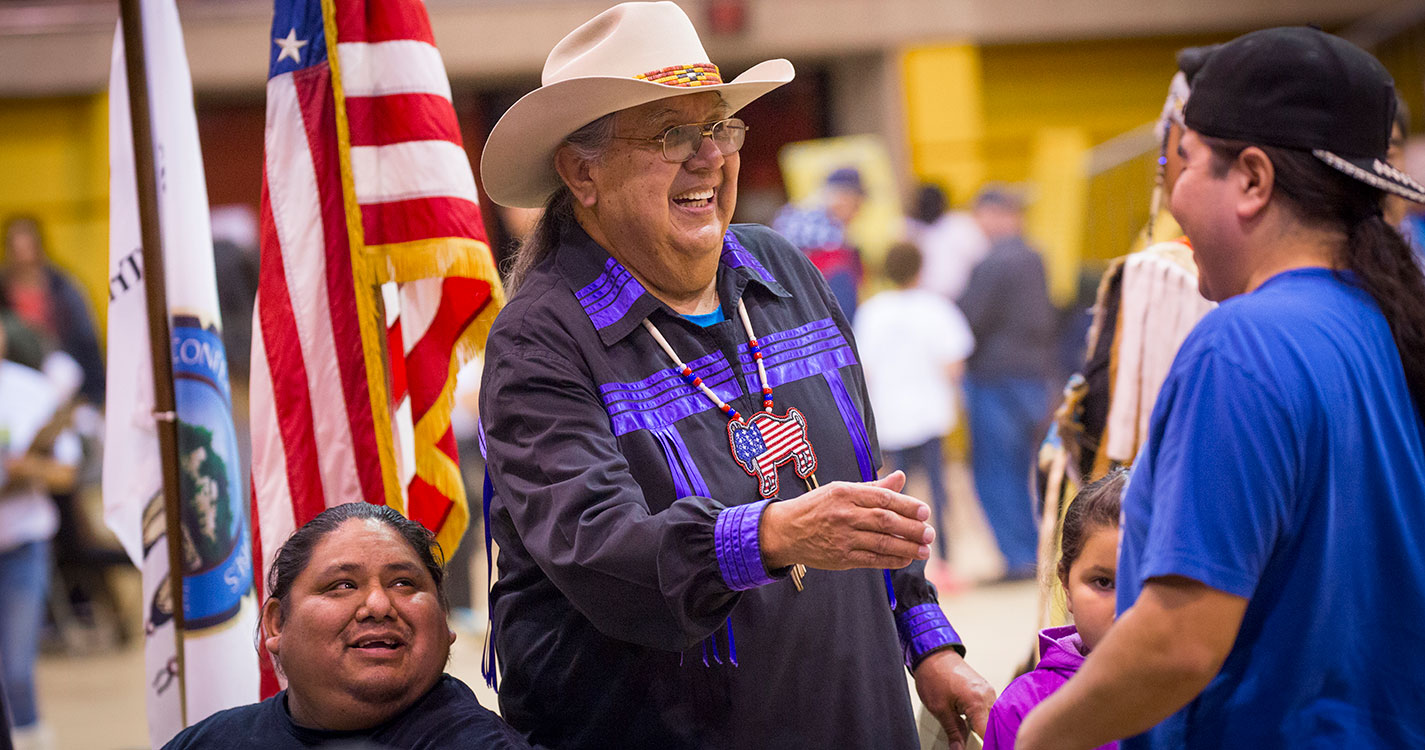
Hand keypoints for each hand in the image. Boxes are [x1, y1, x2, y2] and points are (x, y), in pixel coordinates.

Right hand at [759, 471, 932, 570]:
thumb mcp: (840, 490)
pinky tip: (905, 559)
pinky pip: (872, 559)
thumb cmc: (816, 507)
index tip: (925, 512)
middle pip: (885, 521)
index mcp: (845, 493)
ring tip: (924, 549)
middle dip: (912, 528)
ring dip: (907, 547)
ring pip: (881, 542)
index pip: (882, 498)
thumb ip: (873, 487)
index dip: (907, 505)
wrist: (785, 531)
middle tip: (930, 533)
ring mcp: (842, 538)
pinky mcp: (840, 558)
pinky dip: (891, 560)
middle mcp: (843, 514)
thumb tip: (900, 477)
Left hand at [914, 648, 995, 749]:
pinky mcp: (985, 689)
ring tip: (970, 733)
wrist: (932, 655)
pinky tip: (972, 723)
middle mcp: (988, 695)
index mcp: (978, 701)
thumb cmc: (933, 676)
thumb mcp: (940, 709)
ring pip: (992, 718)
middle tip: (969, 742)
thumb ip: (954, 732)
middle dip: (985, 738)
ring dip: (984, 728)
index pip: (988, 733)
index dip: (985, 746)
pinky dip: (982, 718)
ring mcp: (988, 691)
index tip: (978, 748)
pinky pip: (989, 709)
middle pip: (993, 726)